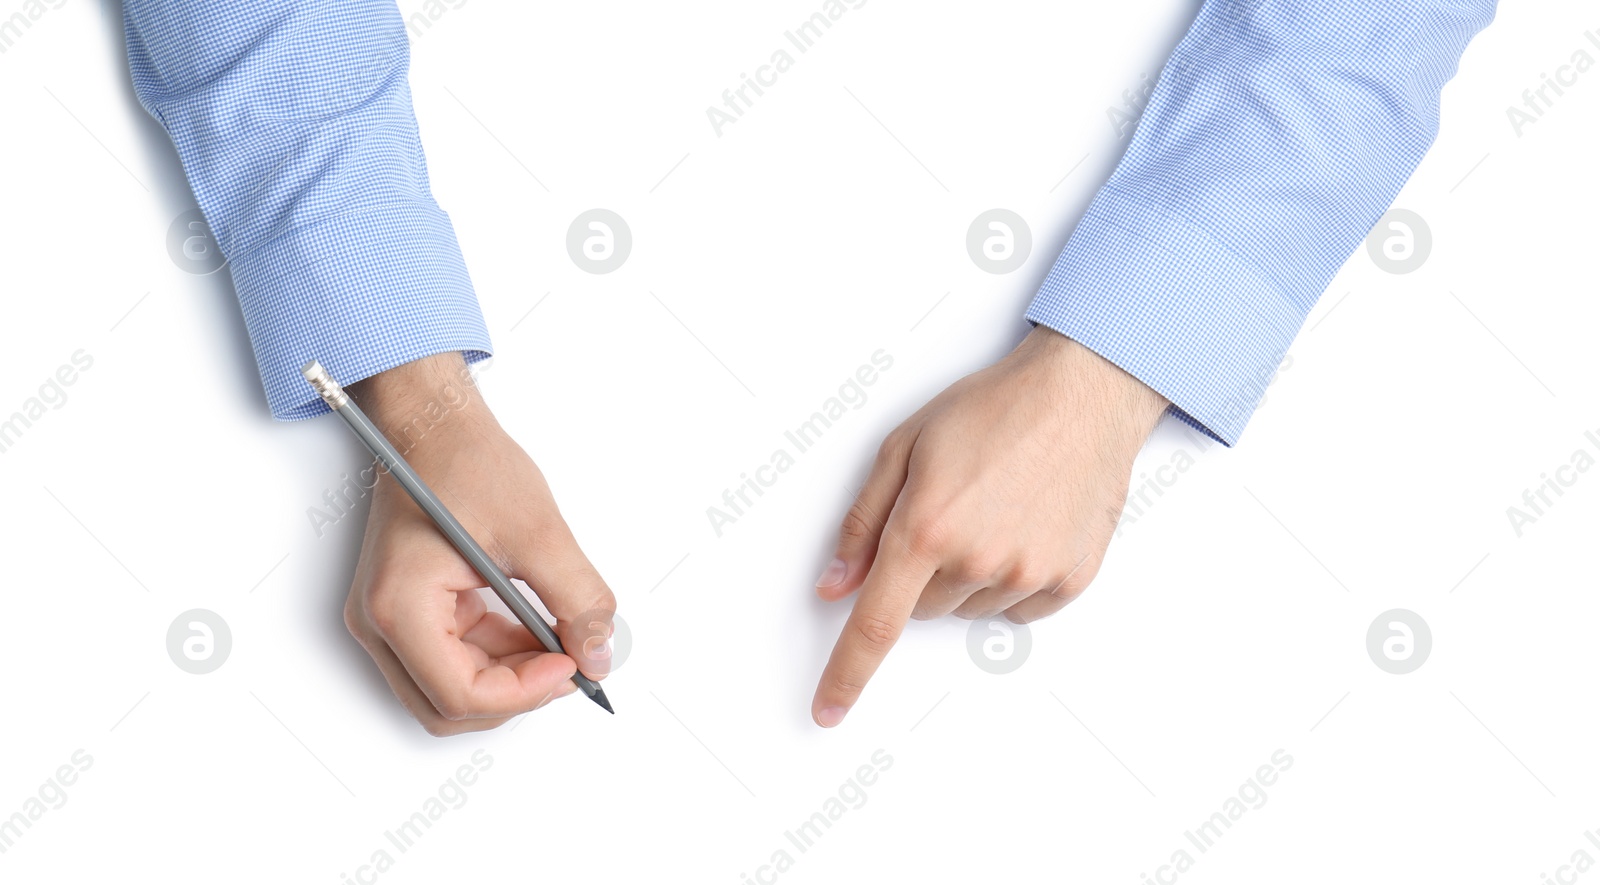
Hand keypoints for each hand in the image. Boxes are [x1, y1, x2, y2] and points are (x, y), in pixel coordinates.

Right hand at [342, 353, 615, 735]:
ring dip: (510, 678)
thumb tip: (599, 653)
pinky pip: (452, 659)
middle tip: (571, 663)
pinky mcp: (405, 612)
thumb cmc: (465, 463)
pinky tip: (534, 627)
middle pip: (448, 706)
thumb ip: (576, 598)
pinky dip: (499, 656)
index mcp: (399, 605)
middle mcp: (378, 623)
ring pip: (451, 689)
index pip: (459, 693)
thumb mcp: (538, 531)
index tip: (572, 664)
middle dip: (516, 695)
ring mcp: (387, 620)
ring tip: (558, 640)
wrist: (433, 427)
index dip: (525, 692)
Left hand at [811, 327, 1167, 726]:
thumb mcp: (904, 447)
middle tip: (945, 513)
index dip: (846, 674)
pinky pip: (1019, 609)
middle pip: (921, 609)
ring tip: (991, 509)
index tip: (827, 710)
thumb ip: (863, 522)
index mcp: (926, 526)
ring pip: (968, 608)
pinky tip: (1023, 527)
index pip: (874, 624)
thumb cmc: (992, 409)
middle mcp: (977, 559)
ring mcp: (1027, 573)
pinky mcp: (1069, 579)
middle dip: (919, 572)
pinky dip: (1012, 580)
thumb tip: (835, 584)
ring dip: (967, 574)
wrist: (1081, 393)